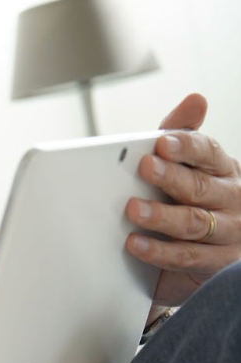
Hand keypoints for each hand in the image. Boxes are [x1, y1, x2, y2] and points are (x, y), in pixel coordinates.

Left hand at [126, 94, 240, 305]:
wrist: (195, 260)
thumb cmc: (187, 202)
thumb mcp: (181, 166)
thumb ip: (180, 135)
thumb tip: (196, 99)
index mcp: (224, 170)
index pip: (209, 153)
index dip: (186, 146)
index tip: (161, 142)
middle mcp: (232, 200)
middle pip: (200, 188)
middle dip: (171, 177)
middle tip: (145, 169)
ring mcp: (228, 233)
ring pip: (193, 223)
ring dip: (161, 216)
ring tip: (132, 209)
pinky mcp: (217, 263)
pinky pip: (186, 256)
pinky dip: (159, 251)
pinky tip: (135, 244)